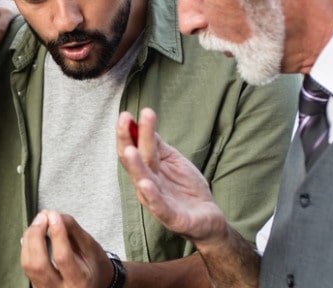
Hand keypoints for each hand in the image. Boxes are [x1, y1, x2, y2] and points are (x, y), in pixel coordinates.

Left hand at [20, 210, 114, 287]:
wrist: (88, 284)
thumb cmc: (91, 266)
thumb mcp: (90, 248)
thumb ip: (73, 230)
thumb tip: (55, 216)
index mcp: (78, 282)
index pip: (62, 257)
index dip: (57, 234)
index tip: (54, 215)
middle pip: (38, 265)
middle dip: (36, 236)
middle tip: (43, 217)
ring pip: (28, 265)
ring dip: (29, 238)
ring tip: (39, 222)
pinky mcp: (36, 285)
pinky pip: (26, 265)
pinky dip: (27, 245)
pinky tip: (34, 233)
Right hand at [116, 109, 228, 243]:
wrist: (208, 216)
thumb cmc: (186, 187)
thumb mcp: (173, 161)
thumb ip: (157, 146)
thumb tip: (143, 122)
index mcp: (147, 171)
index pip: (133, 148)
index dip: (128, 133)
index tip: (126, 114)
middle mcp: (146, 185)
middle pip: (134, 162)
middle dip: (127, 141)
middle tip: (125, 120)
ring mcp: (156, 201)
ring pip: (143, 181)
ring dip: (136, 165)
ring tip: (130, 149)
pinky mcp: (171, 217)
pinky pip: (159, 206)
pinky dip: (152, 195)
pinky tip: (146, 183)